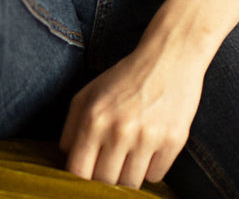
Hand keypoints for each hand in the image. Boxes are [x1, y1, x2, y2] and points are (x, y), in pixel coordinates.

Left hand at [59, 44, 204, 188]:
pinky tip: (151, 146)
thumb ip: (71, 125)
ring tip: (132, 151)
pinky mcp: (173, 141)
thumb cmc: (127, 75)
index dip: (82, 175)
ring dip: (129, 173)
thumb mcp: (90, 91)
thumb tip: (66, 156)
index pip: (78, 171)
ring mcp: (147, 138)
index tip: (90, 169)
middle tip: (113, 158)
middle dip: (106, 174)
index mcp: (94, 118)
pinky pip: (156, 176)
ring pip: (130, 184)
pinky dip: (152, 167)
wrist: (170, 55)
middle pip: (105, 182)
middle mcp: (119, 130)